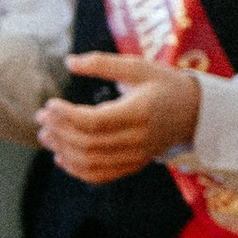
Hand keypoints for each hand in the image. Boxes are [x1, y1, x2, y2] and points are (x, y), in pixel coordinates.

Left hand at [39, 52, 202, 181]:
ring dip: (63, 151)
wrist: (195, 111)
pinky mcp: (134, 164)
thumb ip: (103, 64)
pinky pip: (101, 175)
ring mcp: (137, 155)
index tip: (49, 104)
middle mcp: (138, 139)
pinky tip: (61, 157)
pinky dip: (77, 170)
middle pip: (89, 144)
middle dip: (59, 131)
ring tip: (46, 135)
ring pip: (92, 162)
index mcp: (139, 112)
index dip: (66, 116)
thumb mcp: (138, 66)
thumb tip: (70, 62)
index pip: (94, 122)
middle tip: (41, 117)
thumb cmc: (165, 84)